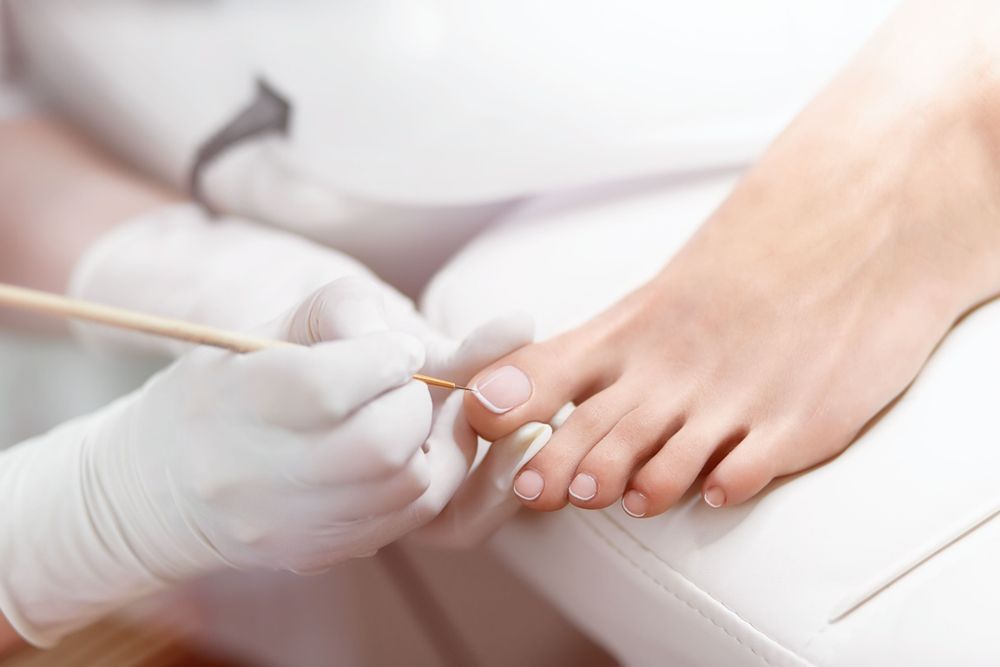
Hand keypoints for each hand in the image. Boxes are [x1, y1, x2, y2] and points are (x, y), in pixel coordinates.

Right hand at [0, 281, 435, 643]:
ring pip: (407, 485)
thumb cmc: (218, 393)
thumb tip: (410, 344)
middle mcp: (254, 475)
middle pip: (379, 444)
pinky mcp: (319, 554)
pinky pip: (408, 517)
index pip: (327, 387)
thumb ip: (335, 316)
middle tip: (403, 385)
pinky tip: (401, 454)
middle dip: (412, 401)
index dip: (383, 359)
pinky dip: (424, 477)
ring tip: (401, 416)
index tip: (398, 348)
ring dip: (425, 441)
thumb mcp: (255, 333)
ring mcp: (289, 526)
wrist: (158, 492)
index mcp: (230, 402)